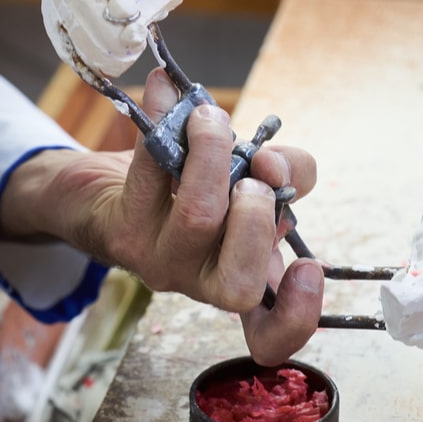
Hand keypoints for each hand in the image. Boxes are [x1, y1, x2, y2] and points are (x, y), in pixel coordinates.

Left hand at [0, 68, 321, 365]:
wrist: (111, 196)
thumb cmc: (193, 190)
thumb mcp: (251, 185)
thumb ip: (285, 173)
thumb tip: (273, 165)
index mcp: (242, 275)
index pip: (271, 332)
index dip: (298, 315)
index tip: (310, 268)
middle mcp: (200, 282)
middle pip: (238, 281)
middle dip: (258, 217)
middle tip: (256, 175)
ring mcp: (157, 260)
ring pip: (197, 218)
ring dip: (215, 156)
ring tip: (211, 121)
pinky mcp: (122, 226)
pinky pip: (149, 167)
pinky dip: (163, 117)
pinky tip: (164, 89)